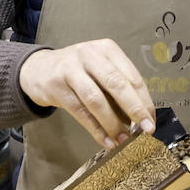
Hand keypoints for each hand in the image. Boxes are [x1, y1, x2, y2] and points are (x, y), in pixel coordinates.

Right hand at [19, 39, 154, 147]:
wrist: (38, 69)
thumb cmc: (79, 72)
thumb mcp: (100, 70)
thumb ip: (119, 88)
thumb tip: (141, 117)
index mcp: (107, 49)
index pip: (132, 76)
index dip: (144, 100)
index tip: (151, 120)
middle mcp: (89, 54)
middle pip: (116, 84)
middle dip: (134, 109)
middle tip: (146, 129)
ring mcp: (70, 69)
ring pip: (96, 100)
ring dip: (113, 123)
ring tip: (124, 139)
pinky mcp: (56, 86)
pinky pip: (80, 112)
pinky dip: (95, 129)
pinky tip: (106, 140)